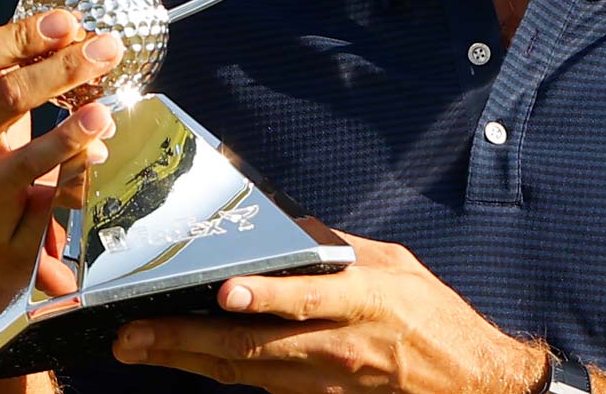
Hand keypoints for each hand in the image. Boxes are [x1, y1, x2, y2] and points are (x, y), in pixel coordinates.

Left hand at [111, 230, 548, 393]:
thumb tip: (287, 226)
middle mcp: (338, 347)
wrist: (472, 382)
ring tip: (140, 344)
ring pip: (245, 372)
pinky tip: (185, 357)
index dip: (265, 297)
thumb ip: (339, 247)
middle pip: (253, 347)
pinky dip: (221, 370)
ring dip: (189, 359)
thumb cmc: (434, 317)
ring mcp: (326, 382)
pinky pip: (261, 385)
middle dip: (188, 340)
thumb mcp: (395, 265)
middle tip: (133, 333)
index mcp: (363, 302)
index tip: (223, 289)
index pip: (307, 300)